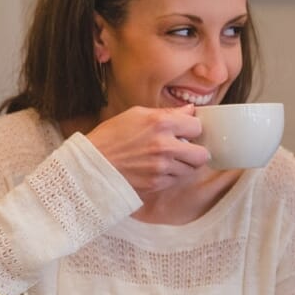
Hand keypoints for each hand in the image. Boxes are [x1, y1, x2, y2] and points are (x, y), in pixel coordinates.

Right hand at [86, 105, 208, 194]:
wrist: (92, 165)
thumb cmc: (111, 137)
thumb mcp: (136, 114)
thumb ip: (167, 113)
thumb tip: (190, 110)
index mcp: (161, 123)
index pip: (197, 126)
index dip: (191, 128)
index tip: (185, 130)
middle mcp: (165, 146)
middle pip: (202, 154)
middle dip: (196, 151)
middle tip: (186, 149)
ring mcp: (162, 168)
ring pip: (191, 170)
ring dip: (183, 165)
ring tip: (167, 159)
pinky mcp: (157, 184)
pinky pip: (176, 180)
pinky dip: (171, 176)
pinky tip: (157, 169)